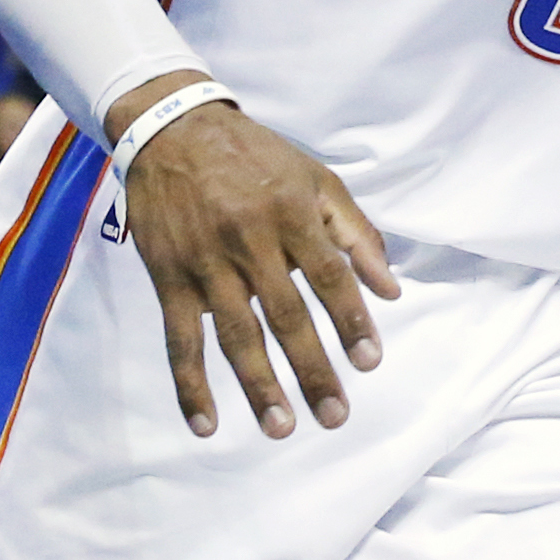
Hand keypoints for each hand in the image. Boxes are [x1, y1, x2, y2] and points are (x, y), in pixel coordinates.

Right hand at [118, 84, 399, 438]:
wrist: (174, 131)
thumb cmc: (258, 158)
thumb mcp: (317, 179)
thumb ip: (357, 233)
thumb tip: (391, 289)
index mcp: (293, 215)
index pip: (329, 276)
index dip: (350, 321)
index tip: (369, 361)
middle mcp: (250, 242)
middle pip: (286, 316)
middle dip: (312, 369)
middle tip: (335, 415)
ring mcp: (206, 264)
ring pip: (237, 336)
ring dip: (260, 386)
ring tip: (282, 427)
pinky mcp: (168, 279)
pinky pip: (180, 341)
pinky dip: (190, 385)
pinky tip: (207, 424)